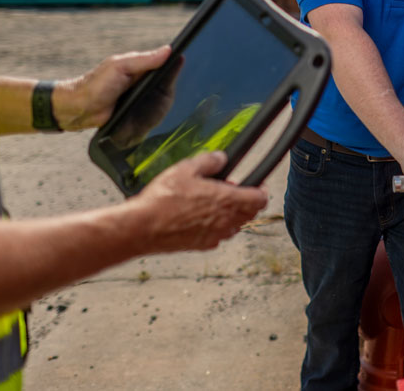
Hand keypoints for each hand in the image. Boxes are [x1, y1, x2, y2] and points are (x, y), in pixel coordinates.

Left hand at [56, 46, 172, 131]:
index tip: (184, 58)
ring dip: (166, 99)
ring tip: (168, 98)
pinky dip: (158, 112)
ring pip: (163, 99)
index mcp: (138, 67)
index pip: (162, 62)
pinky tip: (161, 112)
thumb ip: (144, 60)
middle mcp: (141, 82)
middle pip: (167, 82)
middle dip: (172, 82)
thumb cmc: (96, 84)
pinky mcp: (139, 115)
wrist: (79, 109)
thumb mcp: (120, 66)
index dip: (174, 61)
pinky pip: (155, 114)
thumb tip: (168, 50)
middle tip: (178, 83)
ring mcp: (140, 99)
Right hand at [130, 151, 268, 251]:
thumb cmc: (163, 200)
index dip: (260, 190)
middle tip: (231, 190)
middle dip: (246, 201)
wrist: (142, 228)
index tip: (256, 185)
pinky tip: (200, 217)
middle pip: (250, 213)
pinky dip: (217, 226)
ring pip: (236, 225)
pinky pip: (219, 235)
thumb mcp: (186, 169)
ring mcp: (215, 235)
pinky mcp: (203, 245)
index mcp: (227, 201)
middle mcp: (226, 221)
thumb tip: (221, 158)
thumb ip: (209, 161)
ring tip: (213, 203)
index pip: (260, 200)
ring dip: (232, 214)